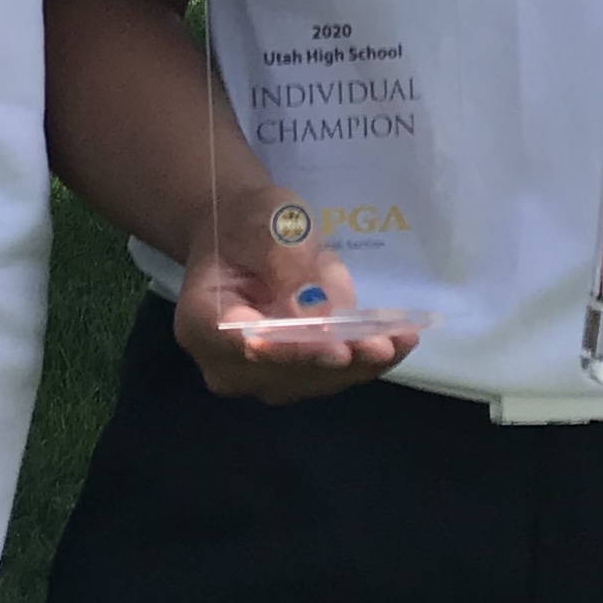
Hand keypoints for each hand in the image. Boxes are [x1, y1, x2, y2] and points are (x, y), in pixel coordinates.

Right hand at [171, 185, 419, 401]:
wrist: (243, 236)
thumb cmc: (247, 223)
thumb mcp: (266, 224)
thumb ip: (288, 265)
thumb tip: (321, 315)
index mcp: (201, 322)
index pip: (246, 347)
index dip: (293, 352)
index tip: (338, 349)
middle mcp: (225, 364)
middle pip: (286, 371)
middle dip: (338, 358)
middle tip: (385, 343)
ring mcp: (260, 377)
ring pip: (315, 379)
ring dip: (360, 360)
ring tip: (400, 337)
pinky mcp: (292, 378)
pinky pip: (331, 374)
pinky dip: (366, 359)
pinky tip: (400, 341)